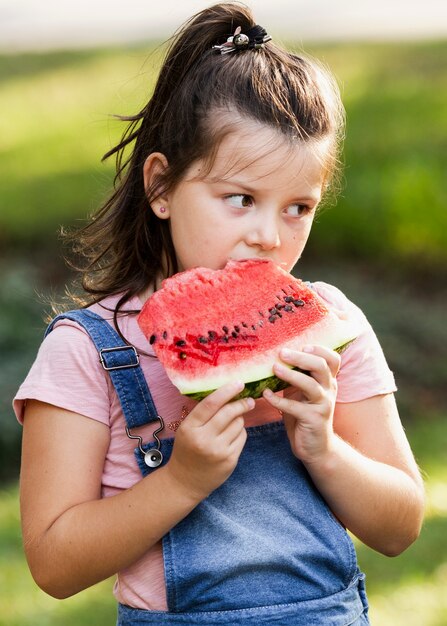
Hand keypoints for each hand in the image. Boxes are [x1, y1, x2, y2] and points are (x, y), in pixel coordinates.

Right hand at [166, 381, 252, 499]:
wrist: (185, 481)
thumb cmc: (187, 449)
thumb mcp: (187, 429)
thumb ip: (204, 414)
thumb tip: (229, 394)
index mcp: (190, 427)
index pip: (211, 404)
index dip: (227, 391)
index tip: (239, 383)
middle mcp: (204, 439)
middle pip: (229, 413)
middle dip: (242, 403)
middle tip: (249, 399)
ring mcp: (218, 451)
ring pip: (239, 424)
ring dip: (239, 419)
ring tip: (231, 424)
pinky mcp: (230, 460)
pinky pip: (242, 437)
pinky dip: (240, 433)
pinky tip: (231, 437)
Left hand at [263, 346, 339, 464]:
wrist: (316, 447)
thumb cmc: (305, 415)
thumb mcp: (301, 392)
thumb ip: (295, 377)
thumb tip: (274, 357)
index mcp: (327, 381)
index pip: (332, 359)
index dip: (320, 349)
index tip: (303, 345)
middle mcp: (329, 390)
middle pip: (321, 367)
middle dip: (301, 358)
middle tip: (282, 353)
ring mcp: (323, 405)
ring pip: (310, 385)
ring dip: (291, 375)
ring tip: (274, 368)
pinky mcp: (313, 420)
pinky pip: (296, 408)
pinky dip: (279, 400)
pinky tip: (266, 394)